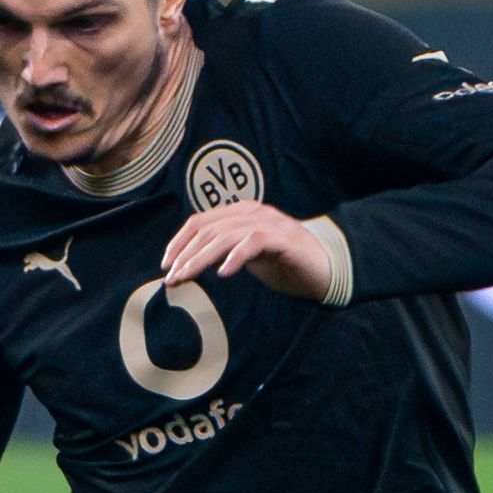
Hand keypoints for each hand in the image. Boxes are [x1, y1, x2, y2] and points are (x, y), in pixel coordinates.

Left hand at [158, 199, 332, 301]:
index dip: (178, 242)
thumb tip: (188, 265)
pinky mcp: (283, 238)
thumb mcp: (246, 256)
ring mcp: (269, 223)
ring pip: (224, 236)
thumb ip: (223, 253)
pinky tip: (223, 273)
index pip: (200, 222)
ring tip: (186, 278)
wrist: (325, 268)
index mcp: (240, 213)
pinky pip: (253, 242)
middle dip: (184, 255)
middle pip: (208, 230)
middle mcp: (252, 212)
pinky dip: (235, 257)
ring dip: (201, 259)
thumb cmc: (284, 264)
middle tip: (171, 279)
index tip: (166, 266)